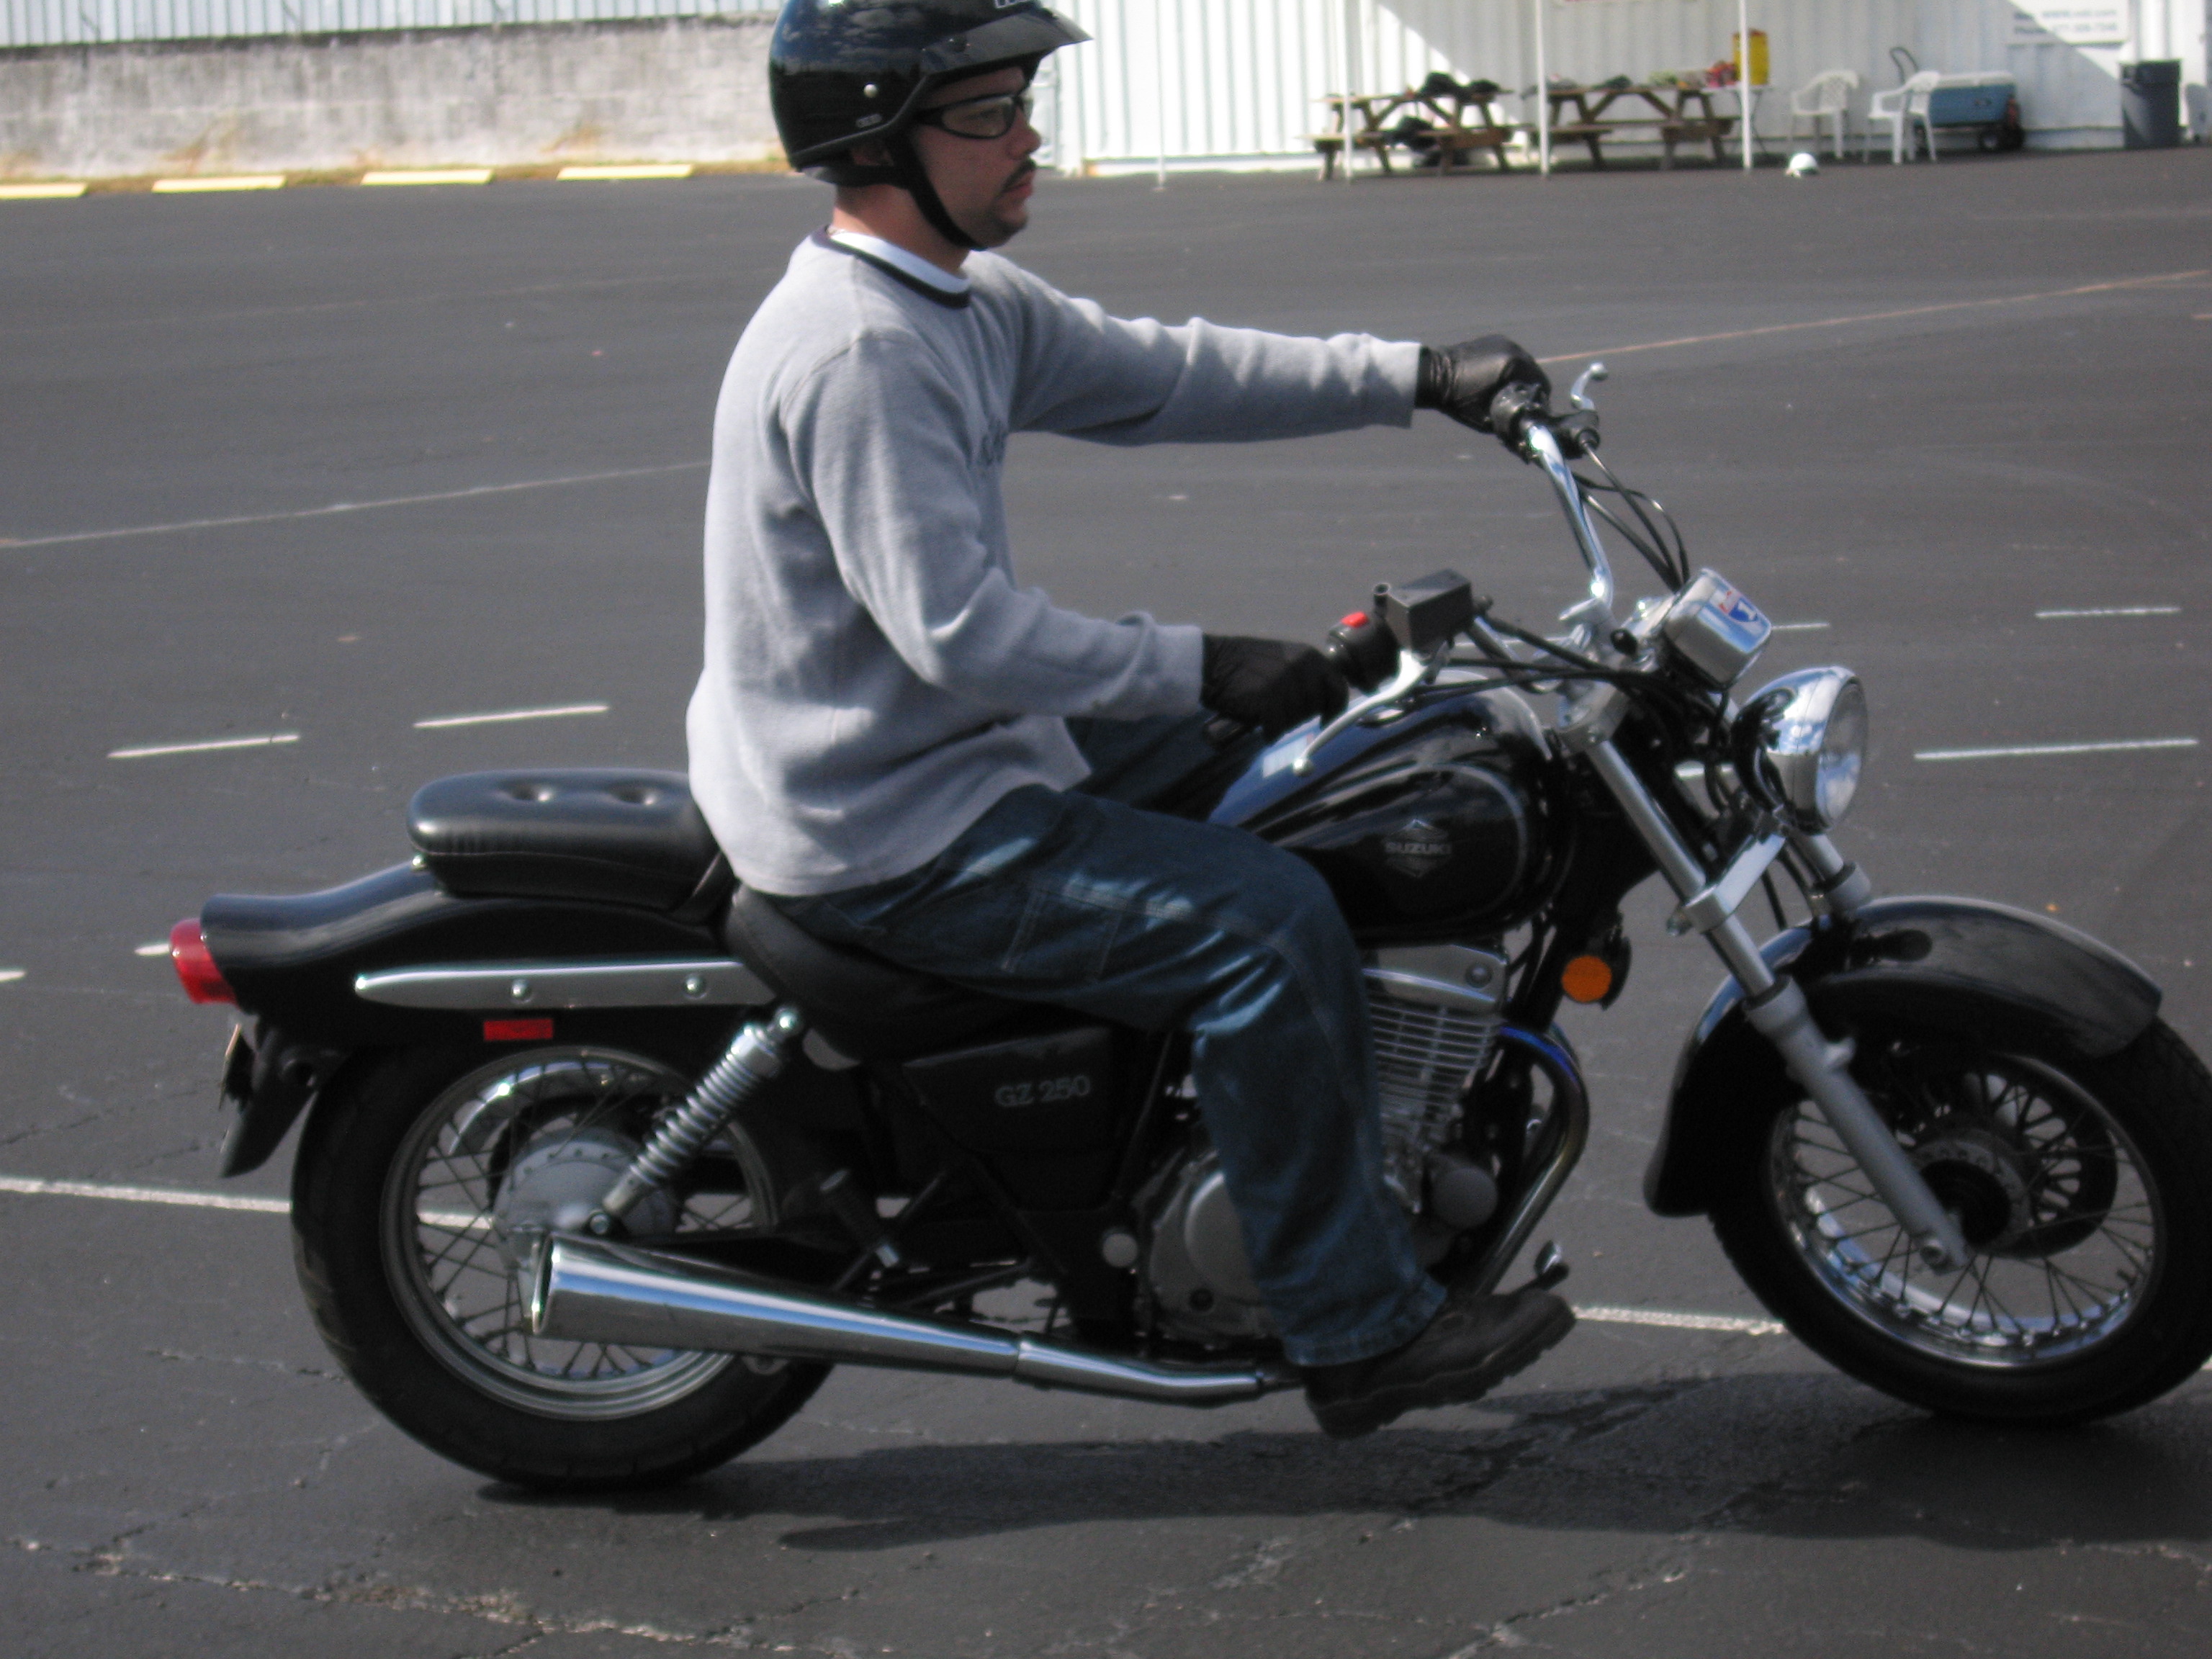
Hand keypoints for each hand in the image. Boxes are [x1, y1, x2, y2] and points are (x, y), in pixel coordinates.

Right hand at [1200, 636, 1348, 739]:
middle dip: (1301, 715)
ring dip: (1282, 723)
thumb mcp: (1283, 658)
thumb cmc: (1244, 664)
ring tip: (1266, 715)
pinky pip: (1277, 727)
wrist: (1211, 662)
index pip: (1338, 686)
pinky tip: (1260, 726)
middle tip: (1281, 713)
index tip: (1327, 720)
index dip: (1336, 708)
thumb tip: (1323, 700)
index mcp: (1309, 655)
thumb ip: (1305, 673)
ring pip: (1296, 719)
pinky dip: (1269, 732)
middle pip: (1316, 706)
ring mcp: (1285, 683)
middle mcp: (1302, 667)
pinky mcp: (1268, 700)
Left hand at [1417, 336, 1549, 434]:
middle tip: (1521, 402)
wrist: (1432, 376)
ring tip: (1508, 391)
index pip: (1541, 384)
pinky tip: (1497, 378)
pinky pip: (1509, 355)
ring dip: (1519, 376)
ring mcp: (1502, 341)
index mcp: (1513, 365)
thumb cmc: (1456, 400)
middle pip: (1534, 371)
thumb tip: (1523, 431)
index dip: (1539, 400)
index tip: (1532, 410)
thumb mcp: (1486, 418)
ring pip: (1522, 362)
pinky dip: (1508, 366)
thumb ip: (1509, 423)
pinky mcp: (1492, 339)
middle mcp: (1512, 348)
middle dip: (1529, 387)